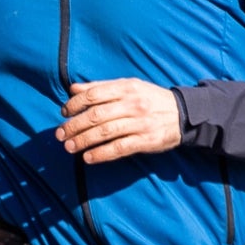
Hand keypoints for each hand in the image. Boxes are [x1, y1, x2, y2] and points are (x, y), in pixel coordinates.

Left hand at [57, 79, 180, 162]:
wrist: (184, 114)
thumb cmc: (150, 100)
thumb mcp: (129, 87)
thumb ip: (101, 88)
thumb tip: (73, 89)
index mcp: (126, 88)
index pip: (94, 94)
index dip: (75, 104)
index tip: (63, 112)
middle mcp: (132, 104)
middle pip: (96, 115)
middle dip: (74, 125)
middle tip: (60, 134)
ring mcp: (139, 123)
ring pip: (105, 132)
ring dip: (83, 141)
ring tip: (69, 147)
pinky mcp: (145, 141)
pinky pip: (119, 148)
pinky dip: (101, 154)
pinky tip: (88, 158)